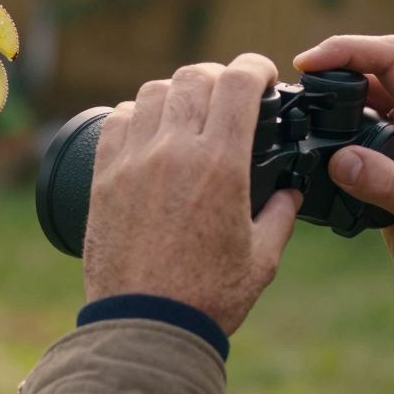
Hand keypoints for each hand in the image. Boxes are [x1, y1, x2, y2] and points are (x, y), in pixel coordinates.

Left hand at [83, 55, 303, 335]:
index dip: (254, 67)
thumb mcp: (262, 258)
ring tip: (189, 111)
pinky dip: (137, 113)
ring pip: (154, 92)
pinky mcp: (102, 177)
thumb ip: (282, 215)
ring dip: (178, 92)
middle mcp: (173, 152)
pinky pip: (117, 120)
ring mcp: (132, 161)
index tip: (262, 75)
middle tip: (228, 93)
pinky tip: (150, 130)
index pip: (237, 83)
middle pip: (194, 78)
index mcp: (220, 165)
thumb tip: (292, 191)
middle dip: (218, 75)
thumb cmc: (207, 298)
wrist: (145, 326)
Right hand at [294, 36, 393, 316]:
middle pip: (368, 70)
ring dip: (324, 99)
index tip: (308, 62)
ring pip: (355, 99)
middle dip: (330, 67)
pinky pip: (346, 131)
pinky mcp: (378, 161)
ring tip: (293, 110)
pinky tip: (303, 142)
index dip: (349, 50)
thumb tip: (340, 160)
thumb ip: (388, 186)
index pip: (393, 59)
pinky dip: (323, 129)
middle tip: (293, 85)